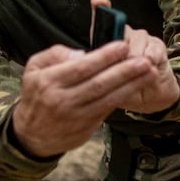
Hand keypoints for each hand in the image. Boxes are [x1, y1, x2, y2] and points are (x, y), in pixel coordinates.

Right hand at [11, 41, 155, 157]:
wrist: (31, 135)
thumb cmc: (36, 95)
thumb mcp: (33, 69)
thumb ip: (55, 54)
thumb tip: (82, 53)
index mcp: (49, 82)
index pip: (82, 67)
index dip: (104, 57)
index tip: (122, 45)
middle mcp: (62, 100)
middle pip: (99, 84)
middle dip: (124, 71)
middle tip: (144, 60)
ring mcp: (75, 116)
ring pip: (108, 99)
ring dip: (131, 85)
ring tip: (149, 72)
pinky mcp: (86, 128)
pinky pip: (107, 110)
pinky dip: (124, 97)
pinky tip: (137, 87)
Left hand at [88, 0, 179, 115]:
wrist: (150, 96)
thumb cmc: (123, 87)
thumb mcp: (105, 81)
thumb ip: (98, 70)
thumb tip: (87, 61)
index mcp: (108, 40)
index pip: (102, 18)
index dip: (101, 7)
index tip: (99, 0)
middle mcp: (124, 34)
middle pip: (121, 31)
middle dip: (121, 50)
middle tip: (121, 65)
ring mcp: (142, 38)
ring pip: (136, 42)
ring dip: (136, 60)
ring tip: (136, 72)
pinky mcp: (157, 45)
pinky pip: (151, 51)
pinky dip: (149, 63)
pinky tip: (150, 70)